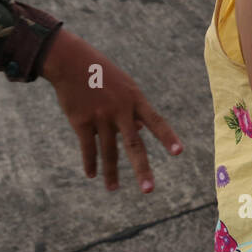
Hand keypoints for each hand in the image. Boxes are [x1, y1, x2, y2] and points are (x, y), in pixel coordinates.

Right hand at [39, 29, 183, 192]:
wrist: (71, 62)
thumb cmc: (102, 74)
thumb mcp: (124, 86)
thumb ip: (133, 109)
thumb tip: (141, 131)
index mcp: (135, 99)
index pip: (157, 121)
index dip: (168, 137)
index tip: (179, 153)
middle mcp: (120, 110)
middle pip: (134, 144)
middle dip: (141, 168)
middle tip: (149, 190)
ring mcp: (100, 116)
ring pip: (108, 151)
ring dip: (111, 173)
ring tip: (113, 188)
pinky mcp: (81, 122)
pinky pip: (88, 148)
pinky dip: (90, 163)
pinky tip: (92, 174)